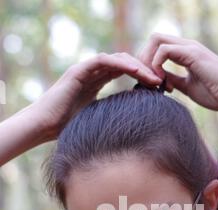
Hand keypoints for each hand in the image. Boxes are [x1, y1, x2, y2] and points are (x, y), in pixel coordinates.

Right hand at [29, 52, 161, 139]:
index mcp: (97, 83)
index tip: (161, 88)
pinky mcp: (78, 70)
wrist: (45, 127)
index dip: (143, 77)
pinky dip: (120, 63)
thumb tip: (135, 131)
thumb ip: (113, 117)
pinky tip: (135, 70)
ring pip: (116, 59)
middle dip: (145, 70)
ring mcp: (85, 70)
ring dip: (136, 65)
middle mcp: (93, 74)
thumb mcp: (98, 121)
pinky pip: (103, 60)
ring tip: (152, 76)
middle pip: (124, 64)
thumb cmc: (69, 129)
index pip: (125, 73)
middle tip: (162, 80)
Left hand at [137, 33, 217, 110]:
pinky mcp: (192, 53)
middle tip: (148, 80)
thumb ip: (173, 79)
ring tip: (154, 81)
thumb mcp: (187, 86)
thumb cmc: (216, 93)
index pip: (158, 46)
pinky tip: (162, 81)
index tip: (152, 83)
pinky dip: (157, 65)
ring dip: (148, 61)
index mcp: (185, 53)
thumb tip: (158, 80)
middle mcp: (186, 46)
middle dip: (144, 59)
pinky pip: (163, 50)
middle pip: (154, 39)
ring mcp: (189, 47)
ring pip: (156, 39)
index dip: (149, 63)